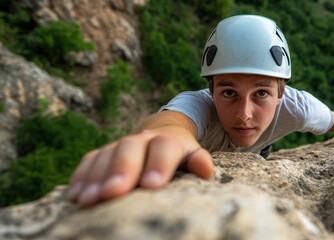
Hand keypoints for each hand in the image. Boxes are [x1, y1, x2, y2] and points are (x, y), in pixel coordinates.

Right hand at [68, 127, 212, 207]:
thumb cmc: (180, 154)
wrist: (161, 133)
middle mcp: (142, 139)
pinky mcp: (103, 153)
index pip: (164, 147)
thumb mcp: (192, 154)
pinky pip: (89, 161)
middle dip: (122, 170)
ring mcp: (120, 144)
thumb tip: (206, 169)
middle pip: (130, 149)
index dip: (158, 164)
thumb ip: (198, 160)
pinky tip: (75, 196)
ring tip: (89, 200)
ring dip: (96, 178)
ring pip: (106, 155)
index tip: (152, 185)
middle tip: (114, 192)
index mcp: (168, 140)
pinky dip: (81, 177)